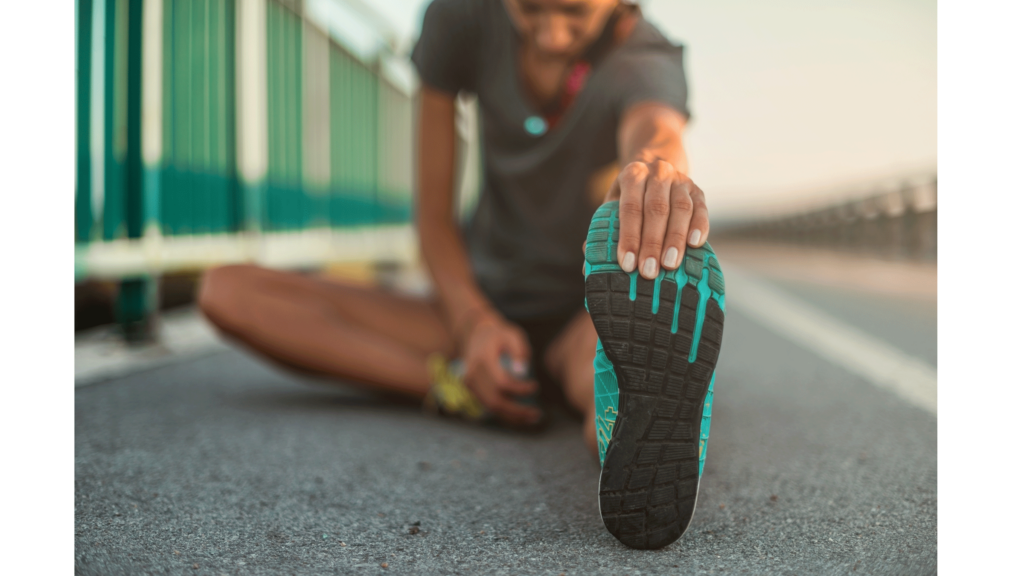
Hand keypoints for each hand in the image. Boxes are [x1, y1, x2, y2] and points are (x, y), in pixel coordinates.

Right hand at [460, 311, 540, 425]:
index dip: (520, 389)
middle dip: (517, 411)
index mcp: (482, 359)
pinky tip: (520, 415)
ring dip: (511, 416)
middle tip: (537, 414)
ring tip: (531, 417)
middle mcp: (472, 373)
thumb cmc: (499, 335)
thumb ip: (520, 350)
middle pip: (495, 400)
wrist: (476, 333)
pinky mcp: (471, 389)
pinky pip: (487, 405)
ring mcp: (469, 383)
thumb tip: (522, 371)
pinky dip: (504, 412)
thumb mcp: (513, 335)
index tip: (535, 386)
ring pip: (490, 407)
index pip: (502, 382)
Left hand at [604, 159, 708, 278]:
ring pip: (681, 209)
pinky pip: (701, 208)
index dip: (628, 237)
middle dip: (652, 243)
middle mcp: (658, 173)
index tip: (626, 264)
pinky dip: (699, 226)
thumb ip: (602, 229)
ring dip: (675, 239)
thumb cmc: (631, 196)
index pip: (630, 208)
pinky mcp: (698, 190)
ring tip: (670, 265)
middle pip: (656, 209)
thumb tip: (588, 260)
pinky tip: (695, 245)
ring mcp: (681, 180)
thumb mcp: (614, 204)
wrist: (656, 170)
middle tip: (648, 272)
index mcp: (633, 175)